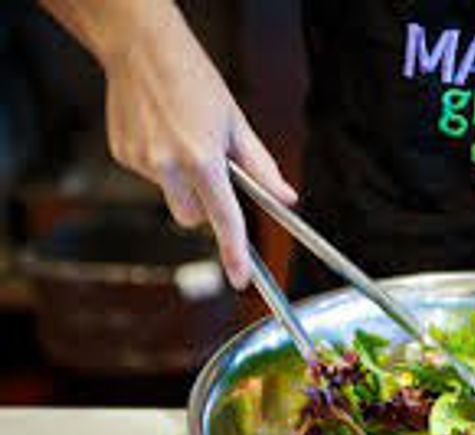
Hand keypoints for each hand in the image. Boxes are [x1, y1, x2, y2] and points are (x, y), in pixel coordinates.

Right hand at [98, 5, 295, 288]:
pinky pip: (151, 178)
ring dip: (183, 182)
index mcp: (202, 159)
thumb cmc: (195, 81)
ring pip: (172, 198)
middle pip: (194, 217)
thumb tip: (287, 199)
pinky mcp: (121, 156)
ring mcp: (140, 163)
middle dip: (206, 204)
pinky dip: (161, 164)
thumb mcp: (237, 124)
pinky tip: (162, 132)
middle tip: (210, 169)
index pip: (224, 218)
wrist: (142, 50)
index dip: (235, 252)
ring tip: (183, 139)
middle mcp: (168, 166)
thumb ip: (262, 168)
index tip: (241, 279)